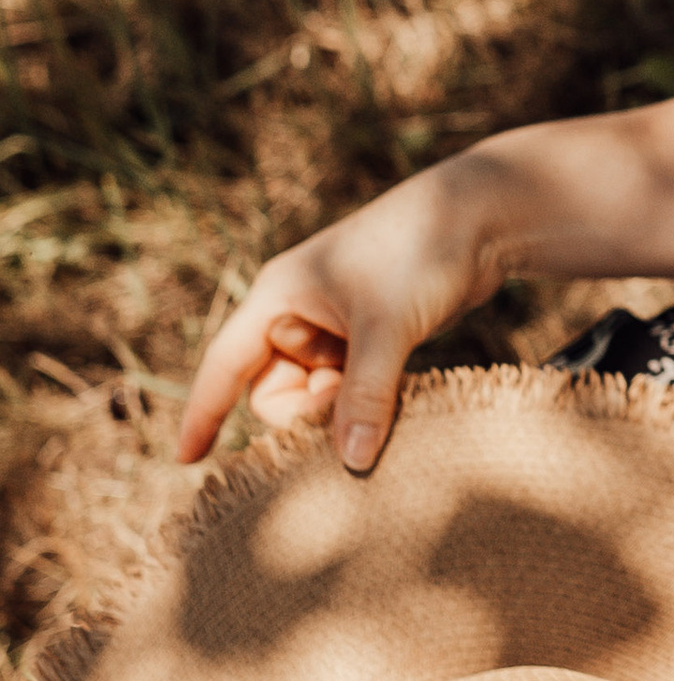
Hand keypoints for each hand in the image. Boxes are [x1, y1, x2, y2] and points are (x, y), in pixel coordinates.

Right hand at [177, 159, 505, 476]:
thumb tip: (353, 463)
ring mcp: (335, 324)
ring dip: (341, 407)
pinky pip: (350, 387)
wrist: (481, 218)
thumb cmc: (421, 253)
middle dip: (306, 411)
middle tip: (349, 399)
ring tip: (385, 387)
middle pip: (274, 390)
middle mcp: (298, 310)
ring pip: (315, 394)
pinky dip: (365, 399)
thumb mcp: (388, 326)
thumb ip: (367, 395)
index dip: (204, 413)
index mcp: (279, 295)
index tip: (185, 460)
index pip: (224, 365)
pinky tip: (397, 395)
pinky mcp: (371, 335)